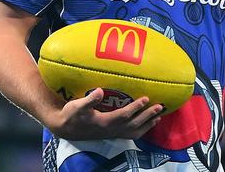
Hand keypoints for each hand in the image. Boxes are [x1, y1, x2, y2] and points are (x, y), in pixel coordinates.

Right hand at [48, 88, 163, 139]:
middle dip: (147, 116)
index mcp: (104, 122)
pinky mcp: (111, 134)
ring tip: (158, 117)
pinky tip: (147, 124)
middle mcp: (110, 130)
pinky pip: (130, 134)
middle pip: (133, 124)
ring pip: (133, 132)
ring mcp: (111, 133)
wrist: (65, 128)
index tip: (146, 98)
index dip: (135, 107)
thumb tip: (100, 91)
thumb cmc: (71, 114)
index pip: (124, 115)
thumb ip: (89, 100)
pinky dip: (141, 130)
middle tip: (160, 107)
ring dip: (147, 124)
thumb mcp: (76, 106)